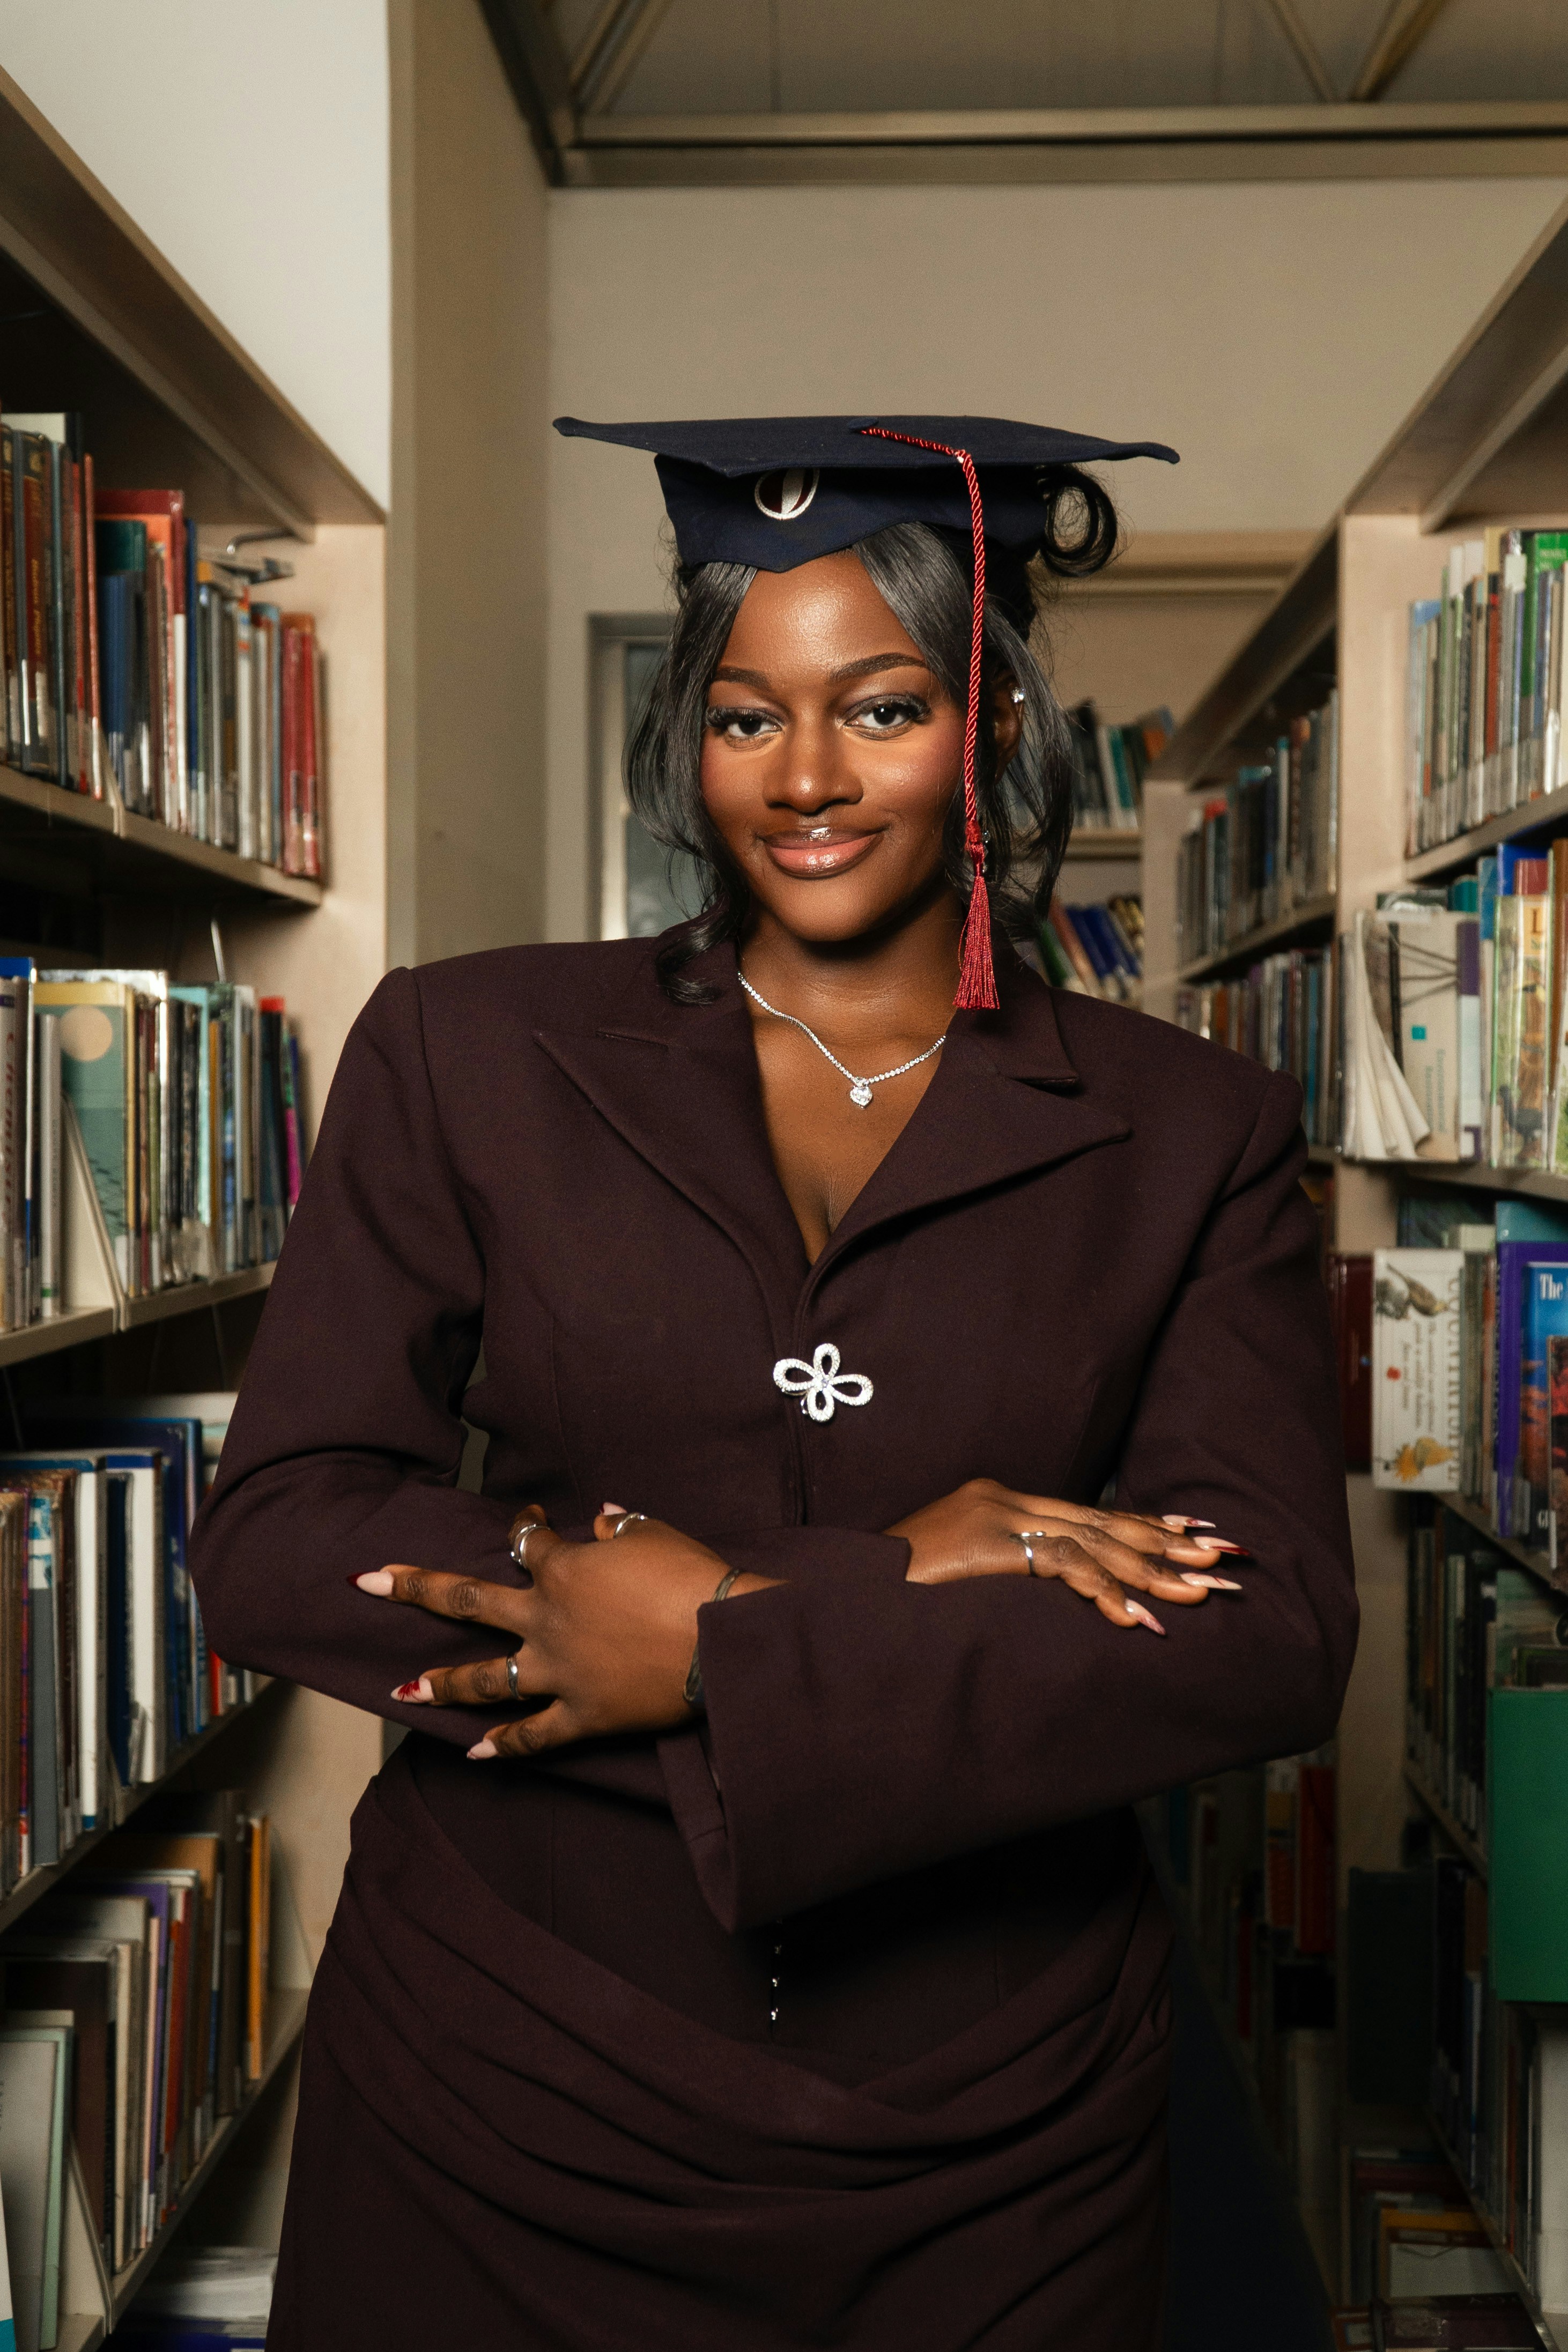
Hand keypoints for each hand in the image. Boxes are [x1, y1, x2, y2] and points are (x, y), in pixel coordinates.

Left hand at [358, 1507, 775, 1756]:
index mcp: (564, 1570)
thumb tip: (603, 1518)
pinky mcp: (581, 1715)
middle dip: (414, 1587)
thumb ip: (622, 1526)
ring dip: (442, 1681)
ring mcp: (557, 1671)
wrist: (721, 1640)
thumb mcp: (657, 1535)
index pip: (525, 1543)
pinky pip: (534, 1736)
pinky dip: (505, 1745)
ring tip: (401, 1689)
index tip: (526, 1523)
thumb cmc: (692, 1578)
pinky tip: (477, 1752)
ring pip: (486, 1677)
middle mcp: (545, 1619)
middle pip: (468, 1599)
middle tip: (368, 1581)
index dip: (522, 1529)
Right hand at [887, 1477, 1244, 1633]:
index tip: (1190, 1533)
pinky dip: (1103, 1592)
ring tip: (1198, 1593)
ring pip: (1092, 1542)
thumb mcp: (957, 1577)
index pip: (1084, 1512)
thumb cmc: (894, 1596)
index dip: (1140, 1524)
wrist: (841, 1593)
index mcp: (996, 1500)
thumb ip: (1005, 1573)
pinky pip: (1061, 1566)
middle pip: (1100, 1522)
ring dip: (1150, 1572)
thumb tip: (1055, 1597)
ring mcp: (994, 1517)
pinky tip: (1135, 1617)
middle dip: (1164, 1545)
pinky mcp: (987, 1545)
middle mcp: (1001, 1498)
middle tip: (1222, 1559)